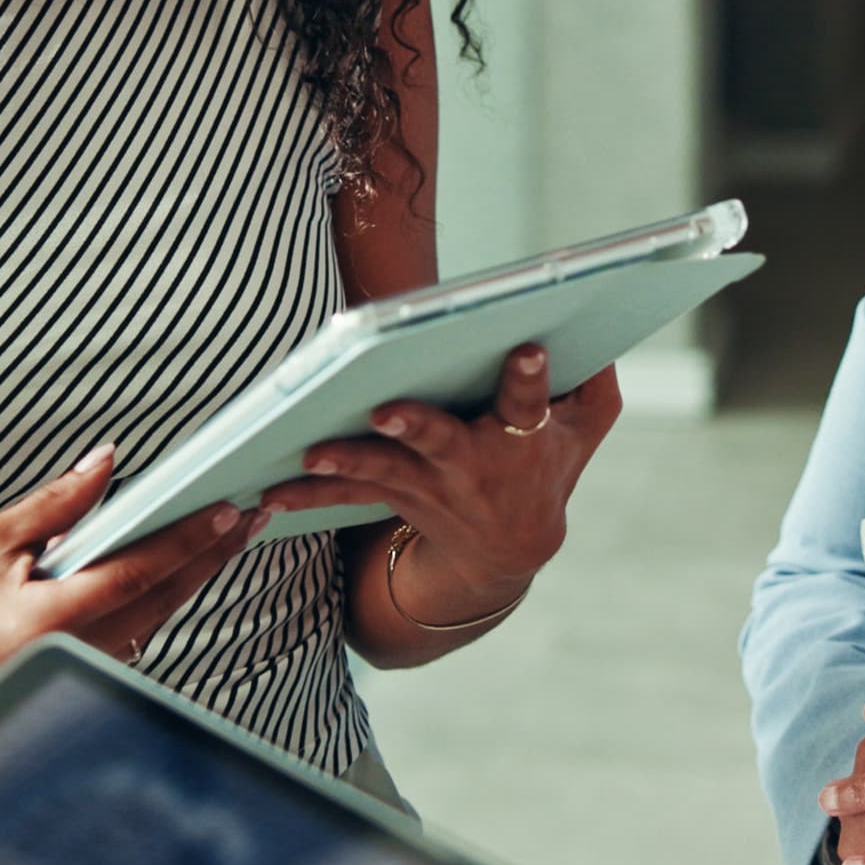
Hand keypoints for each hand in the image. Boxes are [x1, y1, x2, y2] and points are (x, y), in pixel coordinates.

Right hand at [0, 447, 263, 742]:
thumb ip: (55, 504)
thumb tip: (103, 465)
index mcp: (53, 618)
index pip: (141, 571)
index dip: (189, 538)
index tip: (225, 510)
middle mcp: (77, 652)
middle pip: (165, 599)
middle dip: (210, 557)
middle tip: (246, 520)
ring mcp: (80, 671)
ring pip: (156, 621)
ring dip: (190, 580)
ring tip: (220, 540)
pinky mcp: (75, 678)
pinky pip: (134, 638)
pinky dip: (158, 604)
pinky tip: (170, 577)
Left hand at [264, 344, 618, 620]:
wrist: (510, 552)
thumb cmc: (549, 463)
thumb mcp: (589, 425)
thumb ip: (595, 374)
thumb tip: (597, 313)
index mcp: (525, 439)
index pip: (529, 404)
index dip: (529, 380)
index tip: (526, 350)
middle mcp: (475, 465)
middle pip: (443, 442)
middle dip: (417, 427)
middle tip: (387, 410)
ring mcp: (431, 486)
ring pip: (385, 472)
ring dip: (348, 464)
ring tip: (312, 453)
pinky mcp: (394, 496)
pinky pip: (346, 496)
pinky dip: (306, 496)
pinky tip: (267, 492)